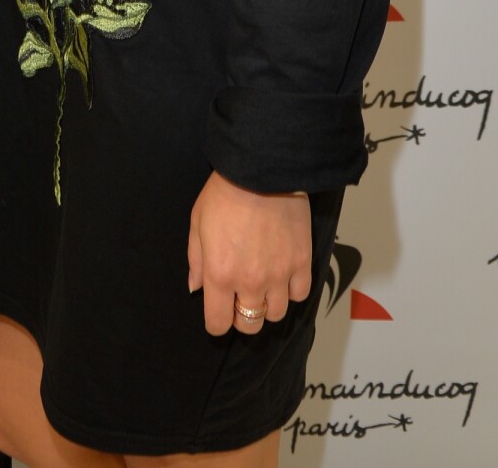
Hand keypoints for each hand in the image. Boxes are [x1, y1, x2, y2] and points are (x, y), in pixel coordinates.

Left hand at [187, 172, 311, 334]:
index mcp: (220, 275)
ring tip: (263, 285)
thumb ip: (196, 260)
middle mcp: (250, 282)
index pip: (219, 324)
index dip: (217, 322)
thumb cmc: (225, 193)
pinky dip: (291, 290)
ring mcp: (279, 275)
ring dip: (267, 305)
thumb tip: (196, 287)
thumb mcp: (197, 223)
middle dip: (242, 317)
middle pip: (249, 325)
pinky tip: (284, 275)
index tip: (219, 311)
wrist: (261, 170)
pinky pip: (300, 295)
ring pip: (276, 314)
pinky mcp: (301, 263)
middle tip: (240, 298)